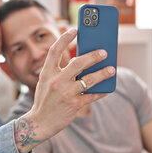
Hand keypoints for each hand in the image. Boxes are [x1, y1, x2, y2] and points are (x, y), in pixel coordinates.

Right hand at [14, 28, 114, 152]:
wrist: (39, 123)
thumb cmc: (45, 100)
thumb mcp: (46, 83)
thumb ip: (59, 71)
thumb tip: (83, 61)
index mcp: (47, 73)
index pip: (54, 50)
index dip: (65, 38)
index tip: (75, 29)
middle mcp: (56, 81)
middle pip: (78, 63)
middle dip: (93, 56)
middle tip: (104, 52)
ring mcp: (65, 93)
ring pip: (89, 79)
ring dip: (103, 73)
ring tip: (112, 70)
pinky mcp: (74, 105)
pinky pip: (92, 96)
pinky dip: (101, 92)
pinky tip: (107, 88)